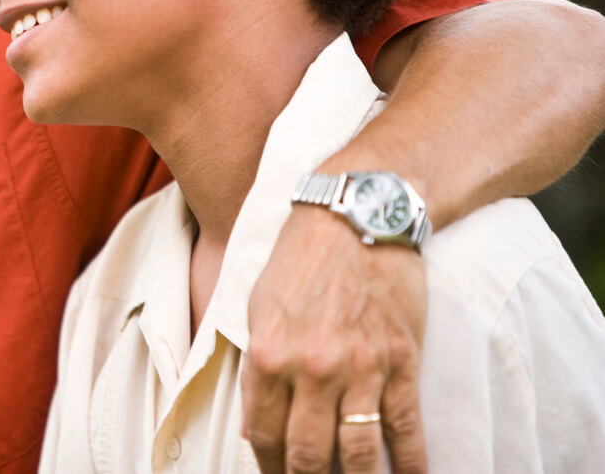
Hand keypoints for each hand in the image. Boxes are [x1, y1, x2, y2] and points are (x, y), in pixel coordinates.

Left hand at [241, 205, 428, 472]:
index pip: (264, 435)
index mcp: (269, 355)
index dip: (268, 467)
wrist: (357, 216)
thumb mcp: (259, 307)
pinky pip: (406, 428)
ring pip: (359, 454)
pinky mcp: (401, 362)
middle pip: (308, 455)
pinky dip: (410, 465)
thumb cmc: (302, 258)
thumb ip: (257, 368)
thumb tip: (255, 427)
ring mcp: (360, 369)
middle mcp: (311, 369)